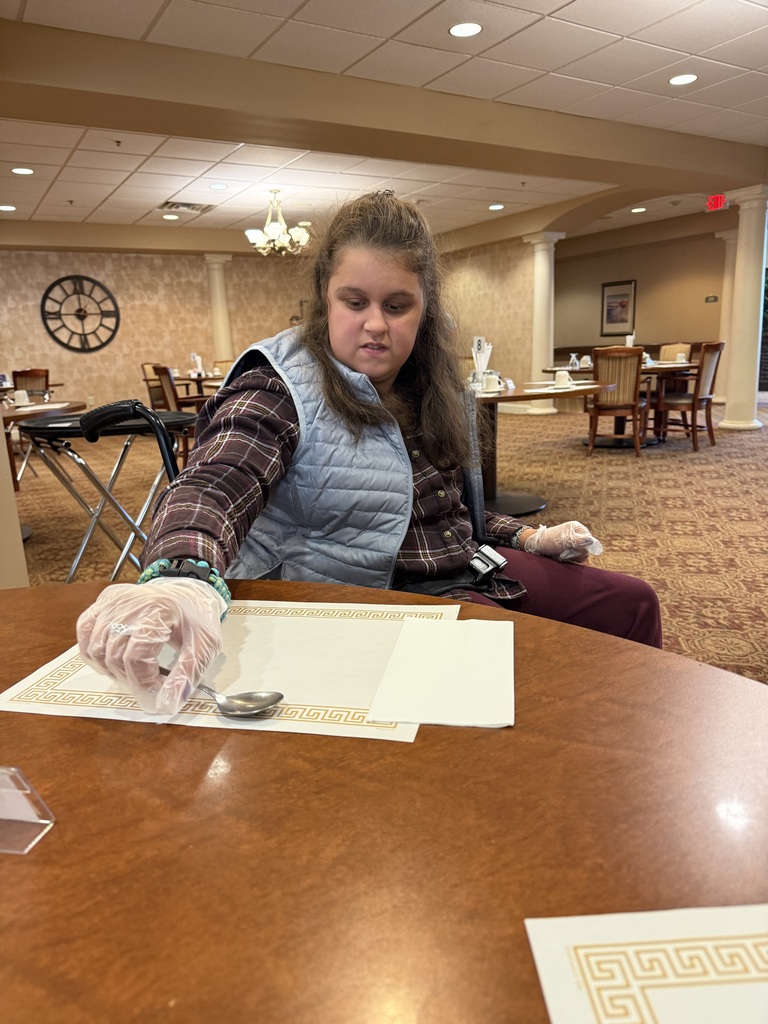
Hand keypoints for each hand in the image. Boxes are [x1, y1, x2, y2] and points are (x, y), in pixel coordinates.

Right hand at [76, 578, 225, 714]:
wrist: (188, 592)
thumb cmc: (196, 618)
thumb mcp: (205, 645)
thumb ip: (187, 675)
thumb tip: (167, 705)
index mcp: (158, 611)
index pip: (136, 657)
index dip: (143, 683)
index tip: (156, 693)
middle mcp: (130, 603)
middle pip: (114, 655)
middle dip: (130, 680)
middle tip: (147, 686)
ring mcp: (114, 600)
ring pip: (95, 647)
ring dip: (110, 670)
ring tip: (133, 674)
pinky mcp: (105, 600)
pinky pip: (84, 629)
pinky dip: (91, 651)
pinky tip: (110, 660)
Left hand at [522, 521, 602, 562]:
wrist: (535, 545)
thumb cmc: (548, 541)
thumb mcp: (563, 541)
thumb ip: (578, 541)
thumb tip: (591, 541)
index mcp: (577, 528)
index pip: (589, 541)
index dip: (582, 548)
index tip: (572, 548)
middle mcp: (577, 534)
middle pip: (586, 549)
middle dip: (575, 553)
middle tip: (563, 552)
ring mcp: (573, 542)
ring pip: (581, 555)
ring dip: (571, 557)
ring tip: (561, 554)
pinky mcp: (569, 549)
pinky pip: (575, 558)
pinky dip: (569, 559)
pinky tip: (561, 557)